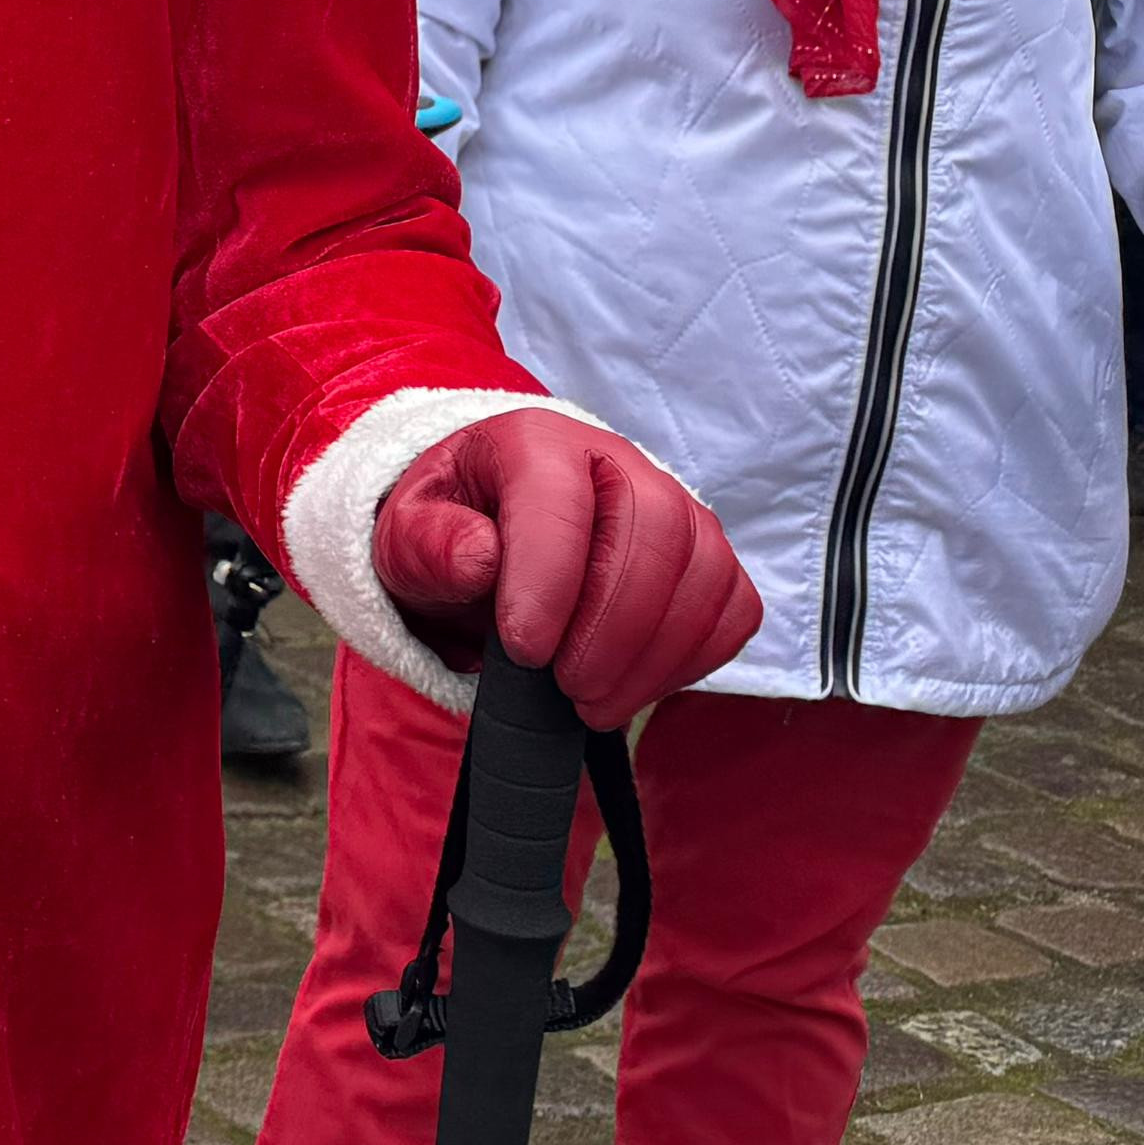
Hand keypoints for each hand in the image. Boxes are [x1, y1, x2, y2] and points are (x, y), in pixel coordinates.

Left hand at [369, 410, 758, 723]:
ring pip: (705, 570)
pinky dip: (694, 657)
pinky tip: (636, 686)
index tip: (524, 650)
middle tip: (568, 686)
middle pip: (655, 529)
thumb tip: (481, 558)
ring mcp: (674, 506)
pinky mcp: (706, 558)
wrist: (483, 535)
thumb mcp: (408, 535)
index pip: (559, 499)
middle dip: (615, 624)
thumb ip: (431, 544)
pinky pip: (734, 606)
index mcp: (534, 442)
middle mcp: (616, 461)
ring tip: (594, 702)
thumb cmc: (448, 532)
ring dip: (656, 652)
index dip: (550, 579)